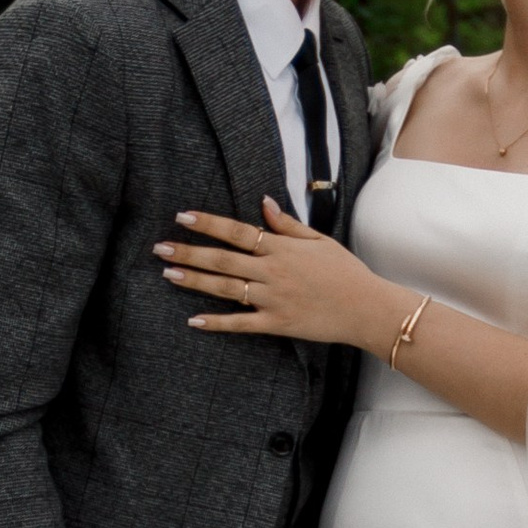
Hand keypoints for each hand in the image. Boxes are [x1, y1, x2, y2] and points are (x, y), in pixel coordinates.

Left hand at [158, 200, 398, 348]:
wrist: (367, 308)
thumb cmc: (346, 272)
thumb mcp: (320, 240)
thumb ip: (288, 224)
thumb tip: (263, 203)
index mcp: (281, 248)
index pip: (237, 231)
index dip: (208, 223)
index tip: (182, 217)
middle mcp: (272, 272)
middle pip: (223, 259)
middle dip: (189, 251)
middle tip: (160, 247)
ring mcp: (273, 299)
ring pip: (225, 288)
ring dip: (195, 279)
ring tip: (168, 272)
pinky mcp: (277, 323)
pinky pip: (241, 324)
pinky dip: (217, 322)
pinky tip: (194, 320)